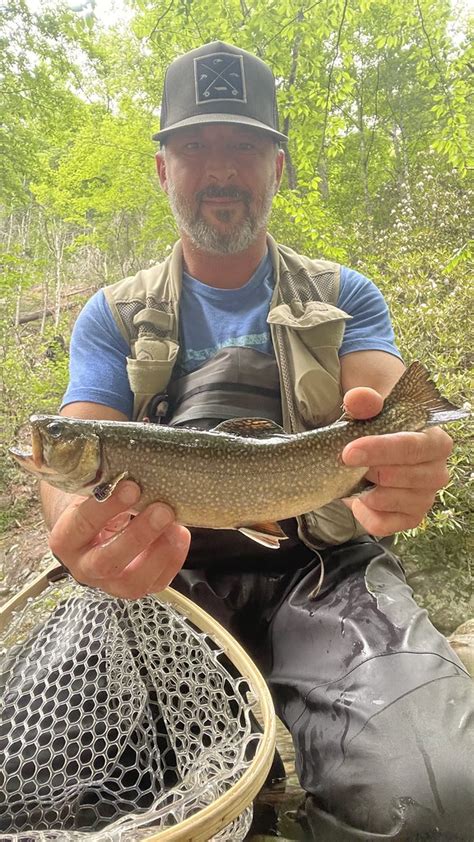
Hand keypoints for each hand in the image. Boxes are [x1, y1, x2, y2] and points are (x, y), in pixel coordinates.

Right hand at [49, 480, 190, 597]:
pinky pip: (156, 583)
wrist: (90, 525)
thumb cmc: (93, 500)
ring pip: (132, 582)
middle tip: (162, 510)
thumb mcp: (91, 488)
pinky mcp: (135, 587)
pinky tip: (180, 535)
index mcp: (66, 539)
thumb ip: (105, 482)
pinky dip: (172, 560)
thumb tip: (134, 464)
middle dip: (138, 536)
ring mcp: (109, 583)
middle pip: (107, 562)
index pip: (81, 526)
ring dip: (159, 553)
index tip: (132, 487)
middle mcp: (84, 566)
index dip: (107, 508)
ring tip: (176, 525)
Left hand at [341, 387, 452, 535]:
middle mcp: (438, 472)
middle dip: (369, 471)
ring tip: (357, 476)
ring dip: (366, 490)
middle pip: (402, 477)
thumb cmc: (378, 425)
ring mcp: (426, 498)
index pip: (413, 447)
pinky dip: (365, 514)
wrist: (376, 446)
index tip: (348, 452)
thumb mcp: (370, 409)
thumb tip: (357, 398)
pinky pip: (383, 525)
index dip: (380, 450)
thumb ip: (364, 401)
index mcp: (436, 441)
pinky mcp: (410, 518)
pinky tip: (359, 498)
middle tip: (349, 462)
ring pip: (391, 501)